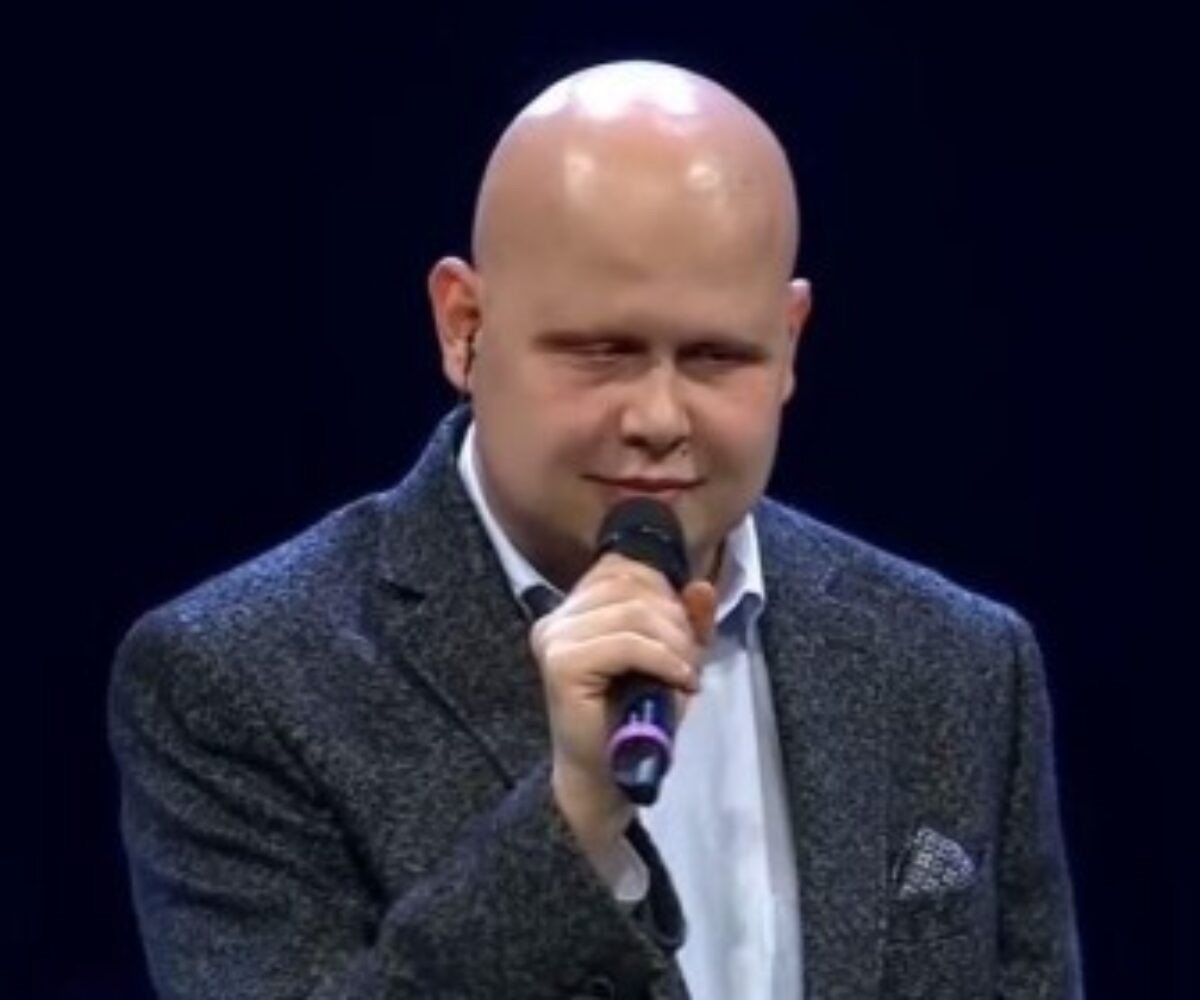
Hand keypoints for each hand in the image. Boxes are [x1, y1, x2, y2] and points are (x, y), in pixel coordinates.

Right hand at [530, 552, 716, 861]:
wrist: (607, 776)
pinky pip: (627, 643)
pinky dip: (663, 659)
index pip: (625, 568)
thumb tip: (701, 585)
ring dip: (675, 643)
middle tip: (690, 660)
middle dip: (676, 621)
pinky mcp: (562, 663)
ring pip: (634, 613)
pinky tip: (677, 679)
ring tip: (685, 673)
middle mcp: (558, 617)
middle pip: (633, 586)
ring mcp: (555, 637)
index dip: (665, 591)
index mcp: (575, 608)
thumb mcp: (672, 658)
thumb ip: (688, 620)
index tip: (683, 631)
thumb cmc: (635, 717)